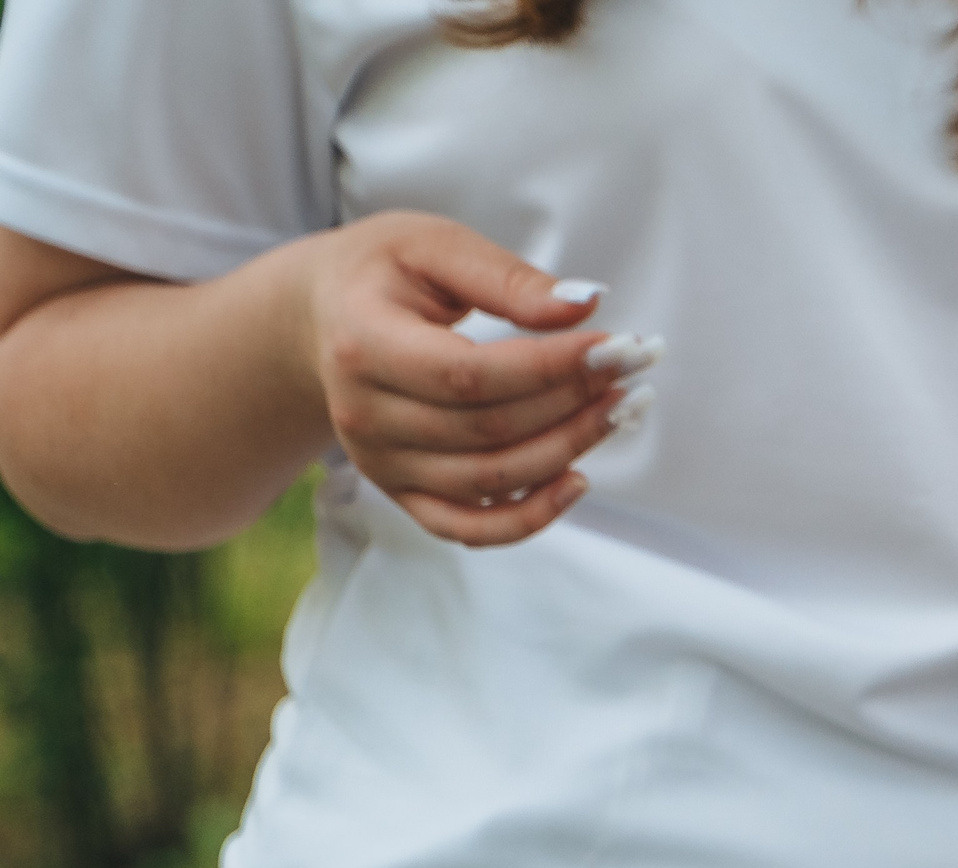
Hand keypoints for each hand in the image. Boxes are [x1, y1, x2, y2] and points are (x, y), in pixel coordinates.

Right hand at [302, 211, 659, 545]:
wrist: (321, 317)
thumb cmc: (383, 273)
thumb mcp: (434, 246)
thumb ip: (507, 277)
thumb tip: (585, 305)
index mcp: (362, 343)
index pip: (470, 375)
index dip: (552, 368)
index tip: (615, 347)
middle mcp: (363, 414)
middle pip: (488, 430)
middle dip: (574, 404)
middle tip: (632, 373)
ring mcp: (380, 462)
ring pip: (489, 479)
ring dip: (567, 450)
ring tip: (619, 411)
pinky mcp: (400, 491)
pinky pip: (467, 527)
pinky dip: (528, 519)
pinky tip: (577, 482)